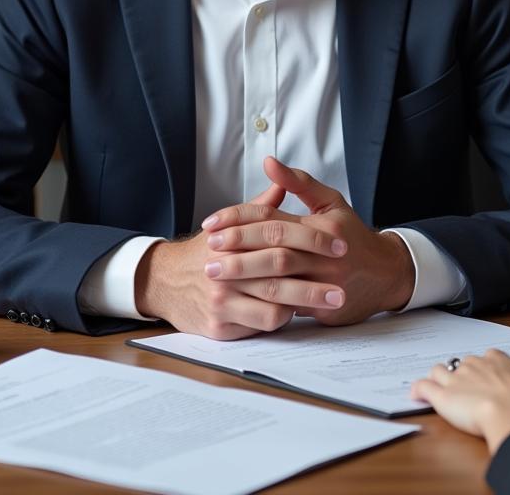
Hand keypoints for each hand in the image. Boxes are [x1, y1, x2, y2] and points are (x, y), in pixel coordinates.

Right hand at [134, 179, 345, 339]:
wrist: (165, 282)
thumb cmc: (206, 251)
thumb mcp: (227, 225)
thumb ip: (258, 208)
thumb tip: (281, 182)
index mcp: (231, 238)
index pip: (277, 233)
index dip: (312, 239)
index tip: (339, 245)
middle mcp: (224, 268)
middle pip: (278, 271)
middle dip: (315, 279)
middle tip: (344, 284)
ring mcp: (221, 299)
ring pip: (272, 304)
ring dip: (305, 303)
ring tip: (329, 301)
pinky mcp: (219, 326)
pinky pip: (260, 325)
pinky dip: (280, 319)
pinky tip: (295, 313)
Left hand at [202, 156, 415, 325]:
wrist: (385, 274)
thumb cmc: (351, 234)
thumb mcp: (331, 201)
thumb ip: (298, 182)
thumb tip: (268, 162)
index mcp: (322, 224)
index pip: (272, 217)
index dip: (239, 218)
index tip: (212, 223)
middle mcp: (324, 252)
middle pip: (273, 248)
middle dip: (237, 248)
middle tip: (209, 248)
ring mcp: (325, 283)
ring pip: (278, 279)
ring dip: (244, 276)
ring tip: (215, 272)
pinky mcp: (323, 308)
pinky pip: (288, 306)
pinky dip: (261, 301)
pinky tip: (238, 298)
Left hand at [410, 350, 509, 453]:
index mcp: (493, 358)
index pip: (484, 358)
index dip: (484, 369)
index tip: (486, 378)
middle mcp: (472, 365)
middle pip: (460, 365)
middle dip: (461, 375)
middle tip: (467, 389)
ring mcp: (455, 379)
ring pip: (439, 371)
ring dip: (438, 378)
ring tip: (440, 388)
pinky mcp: (442, 396)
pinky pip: (424, 387)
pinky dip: (418, 390)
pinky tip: (416, 395)